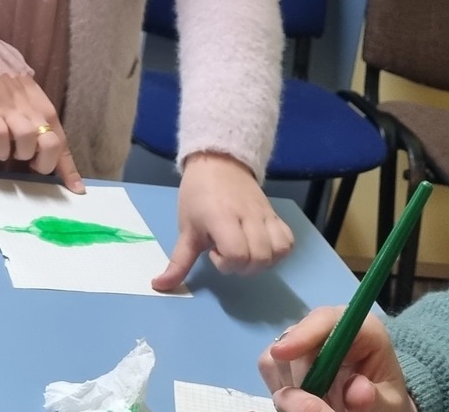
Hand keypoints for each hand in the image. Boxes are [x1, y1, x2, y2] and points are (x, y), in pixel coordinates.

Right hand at [0, 72, 84, 192]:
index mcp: (47, 113)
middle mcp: (33, 115)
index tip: (77, 190)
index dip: (70, 170)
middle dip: (44, 164)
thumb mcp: (34, 105)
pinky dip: (2, 150)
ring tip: (14, 150)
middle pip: (51, 145)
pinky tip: (0, 149)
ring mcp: (11, 115)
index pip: (63, 145)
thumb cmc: (11, 88)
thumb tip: (52, 156)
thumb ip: (43, 128)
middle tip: (33, 164)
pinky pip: (1, 138)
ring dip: (22, 154)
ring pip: (28, 142)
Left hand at [153, 152, 292, 290]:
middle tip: (228, 253)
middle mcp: (249, 217)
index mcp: (222, 219)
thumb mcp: (185, 229)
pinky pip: (289, 241)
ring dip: (263, 261)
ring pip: (279, 251)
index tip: (213, 252)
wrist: (218, 162)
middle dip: (243, 267)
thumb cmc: (197, 196)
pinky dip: (278, 251)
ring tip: (246, 252)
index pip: (237, 255)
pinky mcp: (276, 214)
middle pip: (260, 258)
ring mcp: (266, 215)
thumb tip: (160, 286)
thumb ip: (178, 262)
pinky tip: (261, 248)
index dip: (226, 263)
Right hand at [259, 309, 414, 411]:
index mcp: (362, 330)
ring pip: (278, 357)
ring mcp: (305, 341)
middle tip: (316, 411)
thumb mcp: (390, 404)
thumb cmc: (385, 403)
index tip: (283, 353)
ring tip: (319, 407)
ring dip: (292, 390)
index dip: (304, 333)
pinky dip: (281, 390)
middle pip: (297, 342)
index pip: (328, 320)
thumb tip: (356, 391)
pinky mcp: (286, 356)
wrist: (376, 408)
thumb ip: (375, 399)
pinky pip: (268, 368)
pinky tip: (302, 402)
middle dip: (301, 381)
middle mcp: (330, 329)